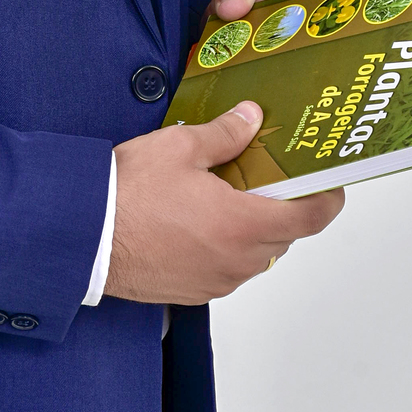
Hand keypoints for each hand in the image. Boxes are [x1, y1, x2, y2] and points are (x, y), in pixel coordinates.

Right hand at [103, 101, 344, 304]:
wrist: (81, 237)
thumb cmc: (129, 191)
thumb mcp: (180, 146)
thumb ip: (225, 134)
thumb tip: (252, 118)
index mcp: (244, 224)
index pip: (310, 218)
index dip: (327, 198)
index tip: (330, 182)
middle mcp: (237, 261)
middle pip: (284, 237)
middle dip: (284, 207)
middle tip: (271, 175)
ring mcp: (214, 281)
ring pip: (255, 255)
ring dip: (254, 228)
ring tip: (231, 194)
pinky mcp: (191, 292)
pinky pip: (226, 269)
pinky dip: (227, 246)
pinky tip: (201, 220)